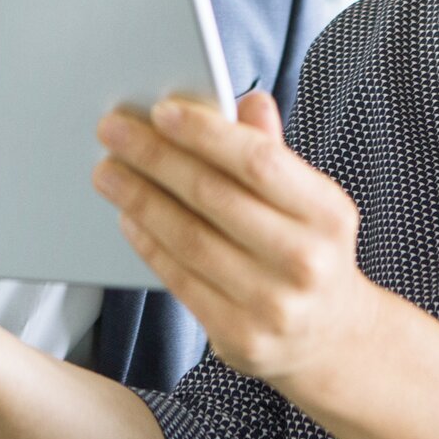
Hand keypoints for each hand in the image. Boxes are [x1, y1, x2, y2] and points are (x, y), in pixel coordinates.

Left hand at [95, 92, 379, 389]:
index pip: (258, 160)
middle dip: (155, 157)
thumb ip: (274, 152)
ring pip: (189, 239)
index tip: (161, 111)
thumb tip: (248, 101)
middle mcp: (306, 261)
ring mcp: (273, 305)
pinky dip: (148, 243)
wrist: (330, 337)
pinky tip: (129, 216)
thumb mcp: (309, 201)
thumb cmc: (309, 251)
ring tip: (108, 172)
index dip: (205, 133)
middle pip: (213, 196)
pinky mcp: (240, 337)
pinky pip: (180, 280)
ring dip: (140, 199)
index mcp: (328, 214)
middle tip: (113, 131)